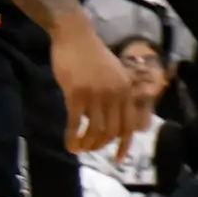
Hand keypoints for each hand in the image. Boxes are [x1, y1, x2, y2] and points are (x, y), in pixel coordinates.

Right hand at [50, 20, 135, 151]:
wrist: (75, 36)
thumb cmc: (93, 56)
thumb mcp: (114, 74)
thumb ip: (118, 94)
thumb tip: (117, 120)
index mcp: (125, 90)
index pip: (129, 124)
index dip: (124, 145)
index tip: (118, 160)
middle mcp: (114, 94)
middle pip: (111, 131)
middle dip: (100, 145)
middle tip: (89, 149)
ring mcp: (96, 94)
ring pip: (95, 130)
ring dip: (86, 144)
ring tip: (78, 148)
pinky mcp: (76, 93)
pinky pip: (75, 123)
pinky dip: (72, 137)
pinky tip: (68, 143)